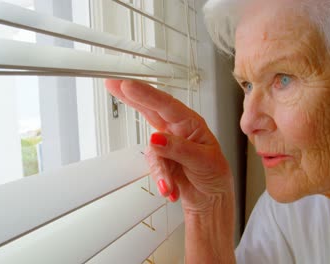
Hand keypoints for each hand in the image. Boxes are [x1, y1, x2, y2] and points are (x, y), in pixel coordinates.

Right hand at [105, 80, 233, 213]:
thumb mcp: (204, 161)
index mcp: (191, 123)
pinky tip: (170, 189)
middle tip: (114, 84)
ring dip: (160, 170)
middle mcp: (177, 130)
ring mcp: (166, 145)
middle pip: (150, 110)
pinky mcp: (160, 160)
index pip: (166, 105)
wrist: (212, 199)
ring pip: (152, 150)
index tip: (129, 86)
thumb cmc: (215, 174)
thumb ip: (179, 148)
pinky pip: (153, 167)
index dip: (146, 94)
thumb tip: (157, 139)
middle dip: (131, 97)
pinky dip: (161, 179)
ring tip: (168, 185)